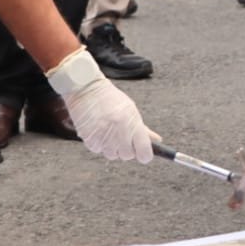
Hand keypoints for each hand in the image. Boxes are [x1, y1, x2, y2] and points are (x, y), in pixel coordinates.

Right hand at [47, 47, 158, 161]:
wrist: (87, 89)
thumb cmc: (111, 100)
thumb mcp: (131, 111)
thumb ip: (144, 130)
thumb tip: (158, 140)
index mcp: (133, 124)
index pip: (144, 151)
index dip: (145, 155)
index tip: (143, 153)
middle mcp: (119, 132)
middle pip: (127, 156)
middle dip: (126, 149)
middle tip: (121, 136)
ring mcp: (104, 137)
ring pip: (112, 155)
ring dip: (111, 147)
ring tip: (108, 130)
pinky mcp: (90, 140)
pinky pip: (98, 150)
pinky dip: (98, 144)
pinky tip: (97, 130)